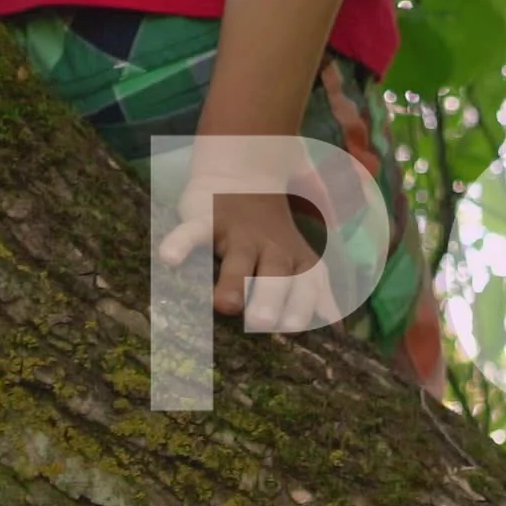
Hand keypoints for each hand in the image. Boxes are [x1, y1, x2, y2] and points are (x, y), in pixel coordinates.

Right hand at [156, 164, 331, 331]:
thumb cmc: (271, 235)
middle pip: (275, 274)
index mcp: (295, 260)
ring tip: (225, 305)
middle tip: (262, 322)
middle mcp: (271, 248)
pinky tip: (168, 258)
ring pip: (237, 259)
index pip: (305, 285)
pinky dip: (181, 242)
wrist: (242, 176)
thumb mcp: (299, 259)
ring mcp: (239, 233)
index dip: (301, 305)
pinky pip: (194, 231)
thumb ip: (315, 292)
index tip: (293, 329)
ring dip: (233, 281)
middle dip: (271, 297)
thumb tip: (336, 324)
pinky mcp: (208, 219)